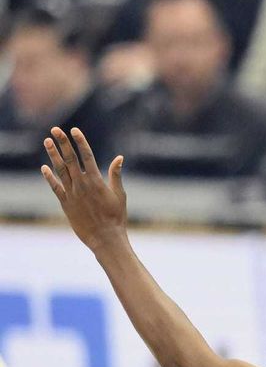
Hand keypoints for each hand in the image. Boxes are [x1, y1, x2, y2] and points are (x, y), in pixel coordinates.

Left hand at [40, 126, 127, 250]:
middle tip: (56, 129)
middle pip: (70, 159)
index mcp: (96, 180)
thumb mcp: (120, 194)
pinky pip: (55, 187)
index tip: (74, 130)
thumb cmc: (116, 216)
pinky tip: (44, 167)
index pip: (86, 156)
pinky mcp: (65, 203)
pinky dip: (49, 177)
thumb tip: (119, 158)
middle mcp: (82, 184)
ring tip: (47, 141)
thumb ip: (116, 175)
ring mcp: (72, 193)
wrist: (105, 237)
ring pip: (60, 170)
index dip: (80, 142)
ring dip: (53, 154)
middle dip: (63, 143)